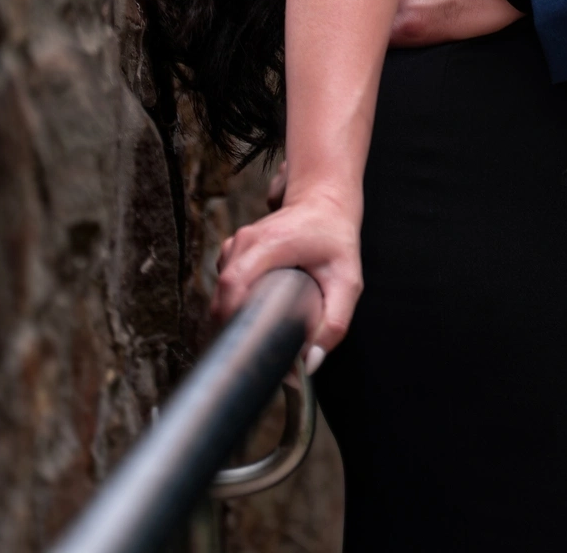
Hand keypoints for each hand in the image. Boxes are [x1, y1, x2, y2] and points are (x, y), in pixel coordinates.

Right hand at [215, 184, 360, 371]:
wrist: (324, 202)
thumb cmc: (335, 240)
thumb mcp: (347, 281)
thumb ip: (334, 323)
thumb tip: (309, 363)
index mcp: (270, 243)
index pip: (234, 284)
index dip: (235, 320)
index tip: (250, 348)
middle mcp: (245, 241)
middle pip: (222, 295)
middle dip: (235, 330)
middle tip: (258, 355)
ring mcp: (235, 244)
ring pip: (220, 293)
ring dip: (234, 319)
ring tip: (257, 337)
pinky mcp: (233, 252)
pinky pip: (224, 287)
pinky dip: (234, 306)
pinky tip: (254, 317)